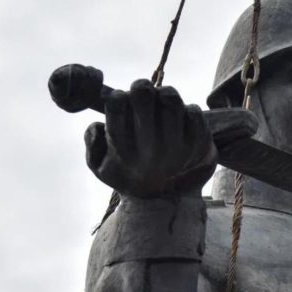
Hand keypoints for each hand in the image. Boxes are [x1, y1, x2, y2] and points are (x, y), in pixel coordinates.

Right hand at [84, 79, 216, 197]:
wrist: (167, 204)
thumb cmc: (130, 177)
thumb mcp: (101, 167)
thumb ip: (91, 141)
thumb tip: (99, 123)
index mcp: (123, 151)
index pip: (116, 103)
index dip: (118, 97)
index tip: (121, 102)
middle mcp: (150, 149)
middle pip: (143, 93)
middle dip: (141, 88)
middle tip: (143, 94)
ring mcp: (177, 147)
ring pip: (170, 97)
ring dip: (165, 94)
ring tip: (162, 102)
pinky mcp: (199, 145)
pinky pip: (193, 111)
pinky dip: (187, 110)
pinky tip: (181, 120)